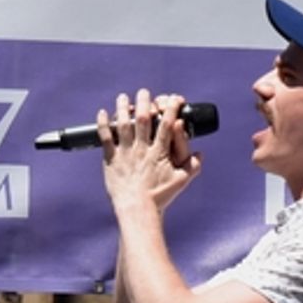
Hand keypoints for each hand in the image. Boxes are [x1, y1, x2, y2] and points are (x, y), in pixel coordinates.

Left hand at [98, 89, 201, 215]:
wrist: (137, 209)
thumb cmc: (159, 197)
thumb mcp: (181, 181)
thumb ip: (193, 166)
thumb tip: (200, 154)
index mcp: (160, 152)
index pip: (167, 124)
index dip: (171, 108)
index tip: (172, 98)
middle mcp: (143, 149)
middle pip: (145, 119)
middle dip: (145, 102)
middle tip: (144, 92)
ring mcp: (126, 153)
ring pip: (124, 124)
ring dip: (124, 108)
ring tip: (124, 97)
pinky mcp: (112, 159)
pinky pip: (106, 138)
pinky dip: (104, 124)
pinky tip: (102, 113)